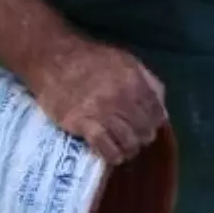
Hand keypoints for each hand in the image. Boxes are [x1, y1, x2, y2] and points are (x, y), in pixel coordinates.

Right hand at [24, 36, 168, 165]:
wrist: (51, 57)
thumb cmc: (91, 59)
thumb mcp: (126, 61)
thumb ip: (148, 82)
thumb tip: (162, 108)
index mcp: (134, 82)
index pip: (157, 114)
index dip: (155, 123)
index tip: (147, 125)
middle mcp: (121, 98)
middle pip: (145, 131)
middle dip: (143, 137)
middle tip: (134, 137)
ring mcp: (101, 112)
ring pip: (129, 142)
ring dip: (129, 149)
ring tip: (123, 147)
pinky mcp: (82, 123)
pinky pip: (106, 148)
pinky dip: (112, 155)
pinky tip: (111, 154)